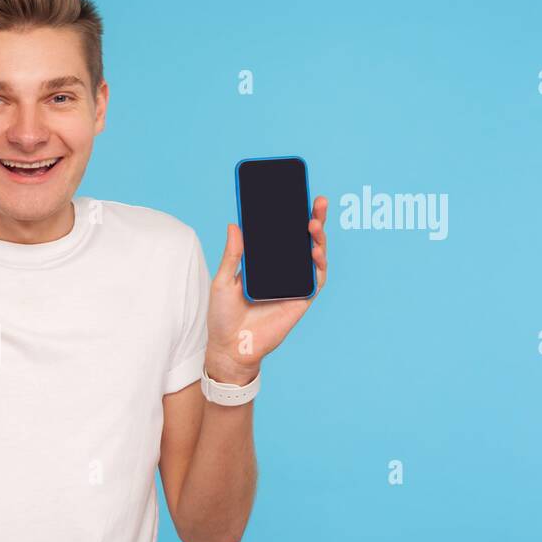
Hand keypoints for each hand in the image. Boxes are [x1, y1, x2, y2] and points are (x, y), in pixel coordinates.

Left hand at [204, 195, 328, 382]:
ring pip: (313, 255)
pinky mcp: (301, 299)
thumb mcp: (223, 281)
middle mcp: (281, 270)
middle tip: (318, 200)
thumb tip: (236, 224)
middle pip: (302, 239)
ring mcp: (293, 283)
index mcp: (262, 262)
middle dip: (313, 218)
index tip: (295, 194)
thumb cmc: (223, 316)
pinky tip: (314, 250)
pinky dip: (318, 263)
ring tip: (312, 223)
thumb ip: (232, 255)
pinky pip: (316, 278)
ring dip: (318, 237)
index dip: (289, 215)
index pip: (280, 234)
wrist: (230, 347)